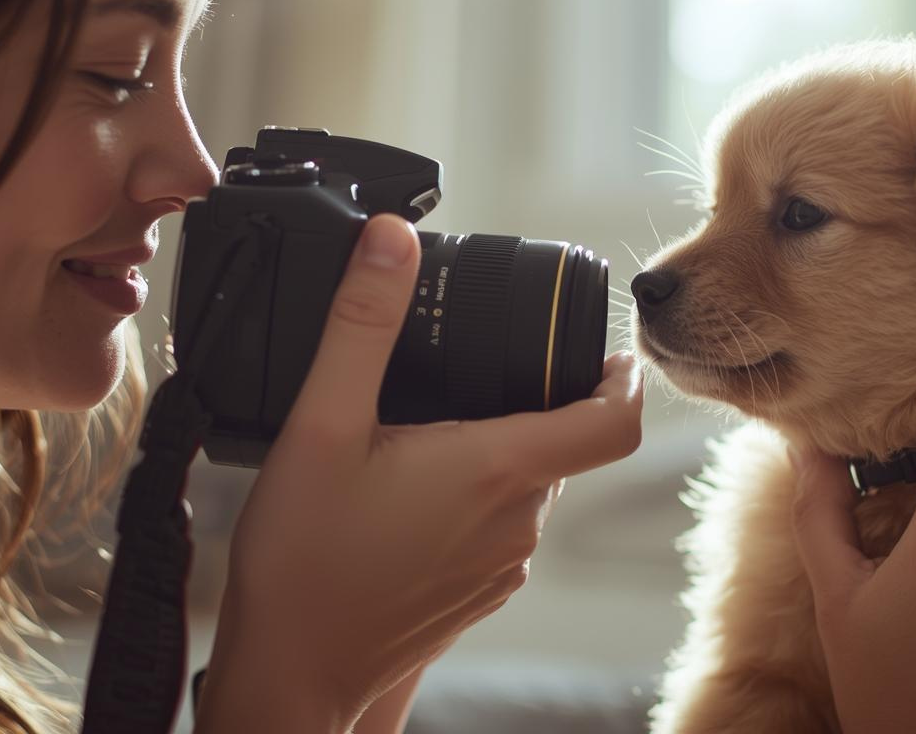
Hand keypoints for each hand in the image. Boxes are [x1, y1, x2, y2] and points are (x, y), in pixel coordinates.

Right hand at [197, 214, 643, 733]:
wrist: (288, 673)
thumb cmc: (303, 560)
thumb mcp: (320, 423)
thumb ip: (362, 324)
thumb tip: (393, 241)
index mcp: (498, 469)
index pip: (617, 421)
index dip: (627, 379)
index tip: (614, 347)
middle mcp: (518, 520)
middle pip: (567, 442)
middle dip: (541, 398)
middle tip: (489, 361)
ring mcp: (502, 564)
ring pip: (532, 484)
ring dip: (504, 446)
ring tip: (438, 419)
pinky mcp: (479, 594)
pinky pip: (503, 525)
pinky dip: (480, 492)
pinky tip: (414, 483)